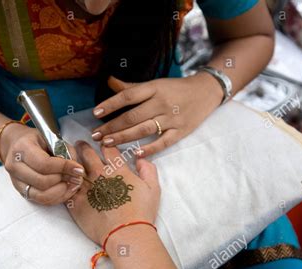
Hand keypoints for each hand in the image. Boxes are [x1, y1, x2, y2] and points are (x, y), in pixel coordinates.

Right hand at [0, 123, 84, 204]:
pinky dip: (57, 198)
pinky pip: (41, 200)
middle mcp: (15, 166)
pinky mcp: (21, 191)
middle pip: (42, 182)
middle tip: (77, 177)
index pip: (44, 164)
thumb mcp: (52, 139)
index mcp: (22, 148)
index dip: (64, 168)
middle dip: (63, 180)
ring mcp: (16, 181)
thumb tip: (77, 169)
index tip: (79, 169)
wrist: (17, 144)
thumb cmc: (38, 140)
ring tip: (73, 184)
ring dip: (61, 192)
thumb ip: (65, 152)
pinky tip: (66, 190)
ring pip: (41, 195)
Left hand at [66, 141, 159, 244]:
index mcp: (118, 170)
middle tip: (79, 145)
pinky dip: (64, 181)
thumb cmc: (141, 212)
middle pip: (87, 153)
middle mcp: (99, 175)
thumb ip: (148, 170)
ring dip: (70, 161)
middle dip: (83, 147)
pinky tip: (63, 179)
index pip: (108, 149)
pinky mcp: (75, 202)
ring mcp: (85, 188)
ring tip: (67, 158)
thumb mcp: (153, 188)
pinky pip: (65, 187)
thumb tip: (141, 159)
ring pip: (73, 168)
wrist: (126, 233)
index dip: (105, 144)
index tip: (103, 144)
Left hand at [91, 73, 222, 156]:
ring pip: (144, 129)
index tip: (96, 113)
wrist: (206, 91)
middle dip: (112, 126)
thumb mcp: (155, 84)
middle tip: (96, 135)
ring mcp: (172, 118)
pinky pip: (164, 142)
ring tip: (107, 143)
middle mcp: (162, 103)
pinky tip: (136, 153)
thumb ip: (132, 87)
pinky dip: (150, 148)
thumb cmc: (176, 88)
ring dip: (124, 137)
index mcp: (155, 88)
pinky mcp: (181, 131)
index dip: (111, 104)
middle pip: (133, 116)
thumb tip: (109, 81)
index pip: (129, 95)